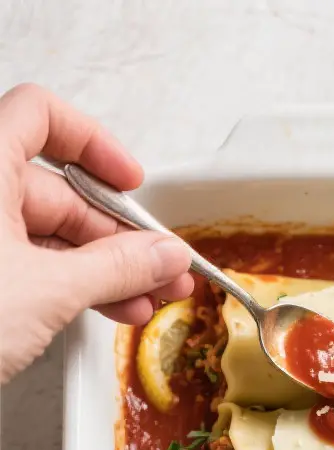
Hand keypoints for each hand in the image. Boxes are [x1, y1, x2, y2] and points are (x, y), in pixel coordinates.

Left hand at [0, 83, 193, 382]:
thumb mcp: (48, 290)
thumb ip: (116, 267)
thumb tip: (163, 255)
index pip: (41, 116)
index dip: (93, 142)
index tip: (131, 180)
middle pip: (55, 188)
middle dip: (116, 232)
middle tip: (160, 264)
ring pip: (47, 235)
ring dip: (104, 267)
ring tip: (148, 297)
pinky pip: (31, 267)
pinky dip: (73, 286)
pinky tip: (111, 308)